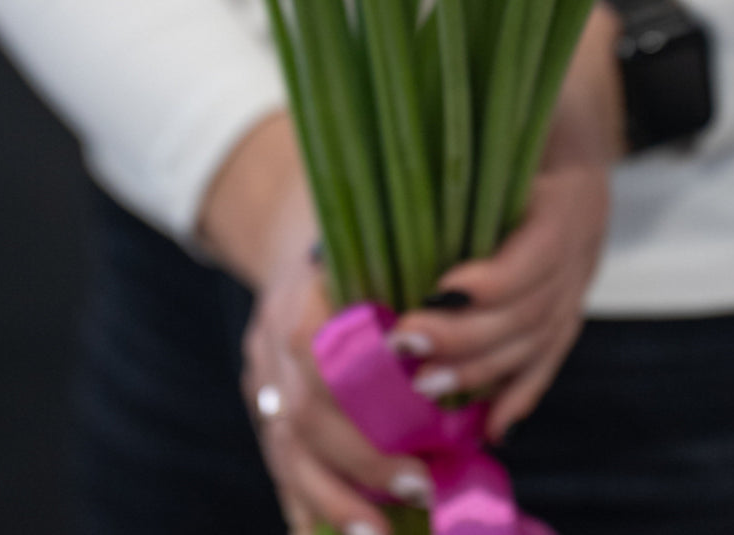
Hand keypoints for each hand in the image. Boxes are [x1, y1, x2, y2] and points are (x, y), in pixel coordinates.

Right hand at [200, 114, 432, 533]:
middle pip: (303, 411)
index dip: (370, 395)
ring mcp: (260, 370)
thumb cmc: (370, 235)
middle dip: (362, 457)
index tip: (425, 422)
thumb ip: (414, 272)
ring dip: (335, 496)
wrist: (305, 230)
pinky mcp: (262, 400)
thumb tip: (473, 310)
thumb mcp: (387, 238)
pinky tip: (348, 532)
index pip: (322, 351)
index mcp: (304, 288)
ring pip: (285, 448)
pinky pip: (281, 463)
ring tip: (382, 532)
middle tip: (424, 485)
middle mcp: (271, 334)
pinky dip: (310, 503)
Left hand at [388, 3, 621, 442]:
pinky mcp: (570, 301)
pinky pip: (550, 356)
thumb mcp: (511, 102)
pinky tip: (488, 423)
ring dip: (481, 372)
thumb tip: (393, 124)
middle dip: (467, 338)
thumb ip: (467, 124)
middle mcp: (584, 244)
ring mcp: (581, 279)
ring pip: (536, 342)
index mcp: (572, 194)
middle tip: (402, 347)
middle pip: (531, 311)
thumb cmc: (529, 100)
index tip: (435, 288)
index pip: (538, 255)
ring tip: (420, 389)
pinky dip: (520, 390)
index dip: (491, 282)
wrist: (582, 110)